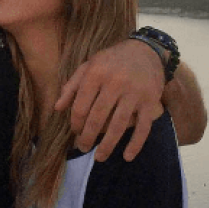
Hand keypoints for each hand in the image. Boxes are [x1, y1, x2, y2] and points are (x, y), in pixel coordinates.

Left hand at [56, 39, 163, 161]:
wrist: (146, 51)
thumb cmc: (112, 61)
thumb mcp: (89, 66)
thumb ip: (71, 86)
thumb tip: (57, 108)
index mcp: (96, 74)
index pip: (81, 105)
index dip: (75, 122)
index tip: (75, 131)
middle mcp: (115, 83)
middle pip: (98, 117)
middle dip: (88, 136)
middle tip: (82, 148)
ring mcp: (134, 93)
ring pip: (119, 125)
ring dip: (108, 144)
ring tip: (99, 157)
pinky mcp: (151, 102)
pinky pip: (143, 127)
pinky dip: (135, 144)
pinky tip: (127, 156)